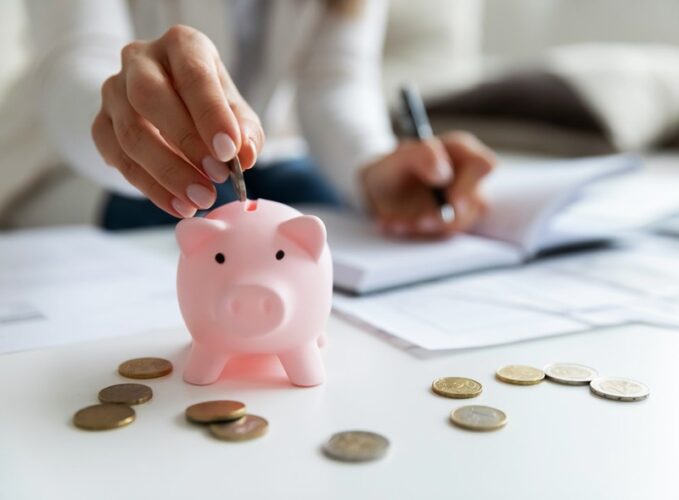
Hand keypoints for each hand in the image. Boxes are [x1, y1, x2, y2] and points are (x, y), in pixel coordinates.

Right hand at [92, 25, 264, 217]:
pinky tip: (177, 205)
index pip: (193, 74)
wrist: (168, 105)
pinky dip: (150, 187)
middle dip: (186, 142)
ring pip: (130, 133)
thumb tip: (245, 155)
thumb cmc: (208, 105)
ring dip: (168, 173)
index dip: (211, 114)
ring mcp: (114, 91)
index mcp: (181, 46)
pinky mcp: (100, 124)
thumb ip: (245, 131)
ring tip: (200, 199)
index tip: (229, 151)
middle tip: (216, 178)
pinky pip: (118, 158)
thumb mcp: (235, 112)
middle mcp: (140, 60)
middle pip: (149, 96)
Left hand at [360, 132, 495, 237]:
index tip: (452, 199)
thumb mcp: (398, 157)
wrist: (377, 191)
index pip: (484, 165)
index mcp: (461, 153)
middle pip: (476, 203)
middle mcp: (467, 180)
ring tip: (397, 222)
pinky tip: (394, 225)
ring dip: (427, 227)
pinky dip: (414, 233)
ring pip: (458, 224)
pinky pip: (438, 236)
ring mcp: (461, 205)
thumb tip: (443, 173)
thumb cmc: (393, 168)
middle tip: (420, 221)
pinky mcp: (448, 226)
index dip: (472, 183)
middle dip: (447, 216)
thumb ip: (421, 156)